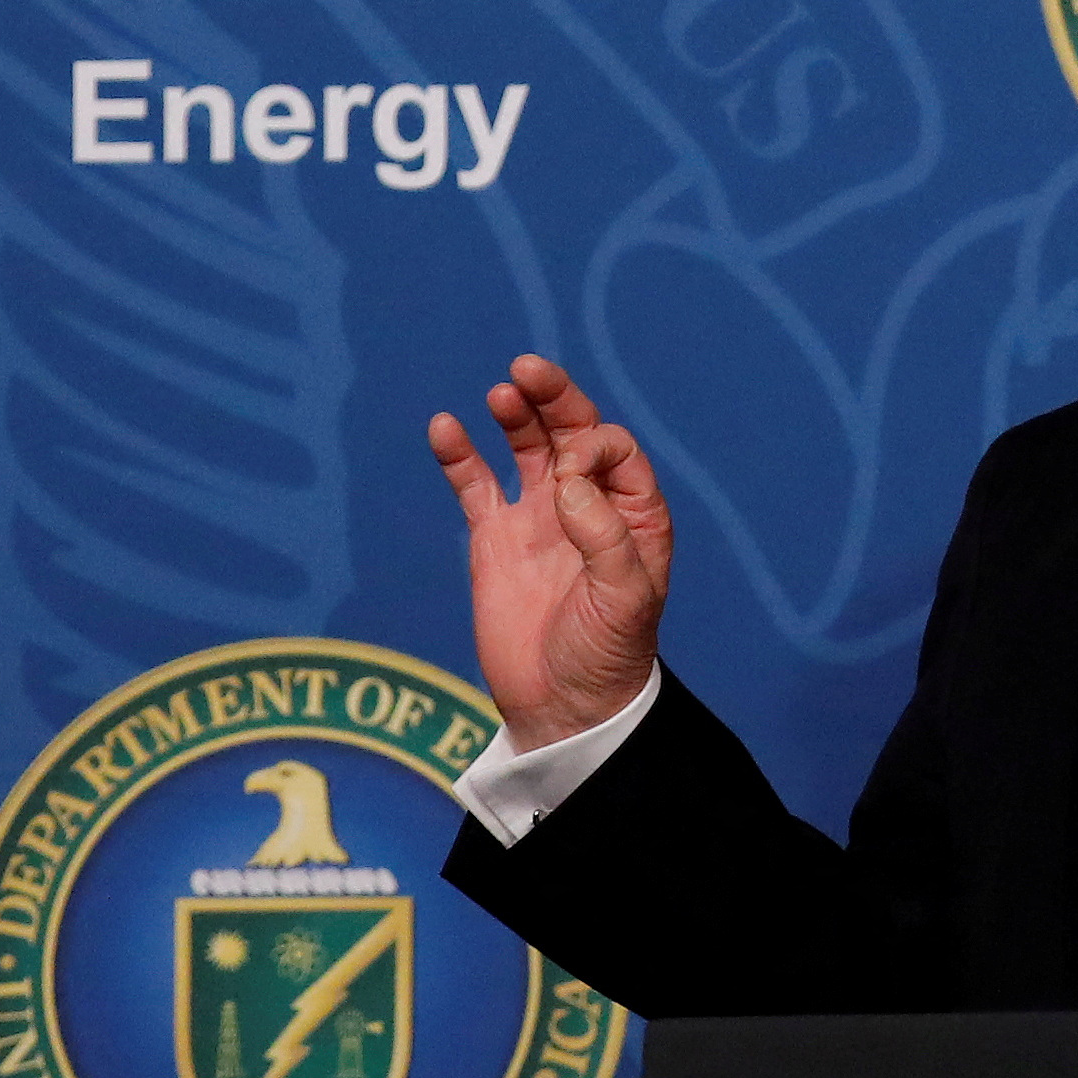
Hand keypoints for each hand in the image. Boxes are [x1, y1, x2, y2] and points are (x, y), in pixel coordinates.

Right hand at [428, 356, 671, 749]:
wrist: (564, 707)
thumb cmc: (608, 655)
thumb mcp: (625, 598)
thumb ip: (604, 536)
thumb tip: (565, 481)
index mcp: (632, 515)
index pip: (613, 450)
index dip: (592, 444)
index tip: (570, 475)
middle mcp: (587, 507)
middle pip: (571, 432)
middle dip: (554, 398)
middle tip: (527, 370)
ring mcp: (539, 519)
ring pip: (527, 447)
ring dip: (517, 415)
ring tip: (502, 394)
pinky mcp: (494, 539)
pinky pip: (475, 484)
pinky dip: (460, 454)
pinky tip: (444, 426)